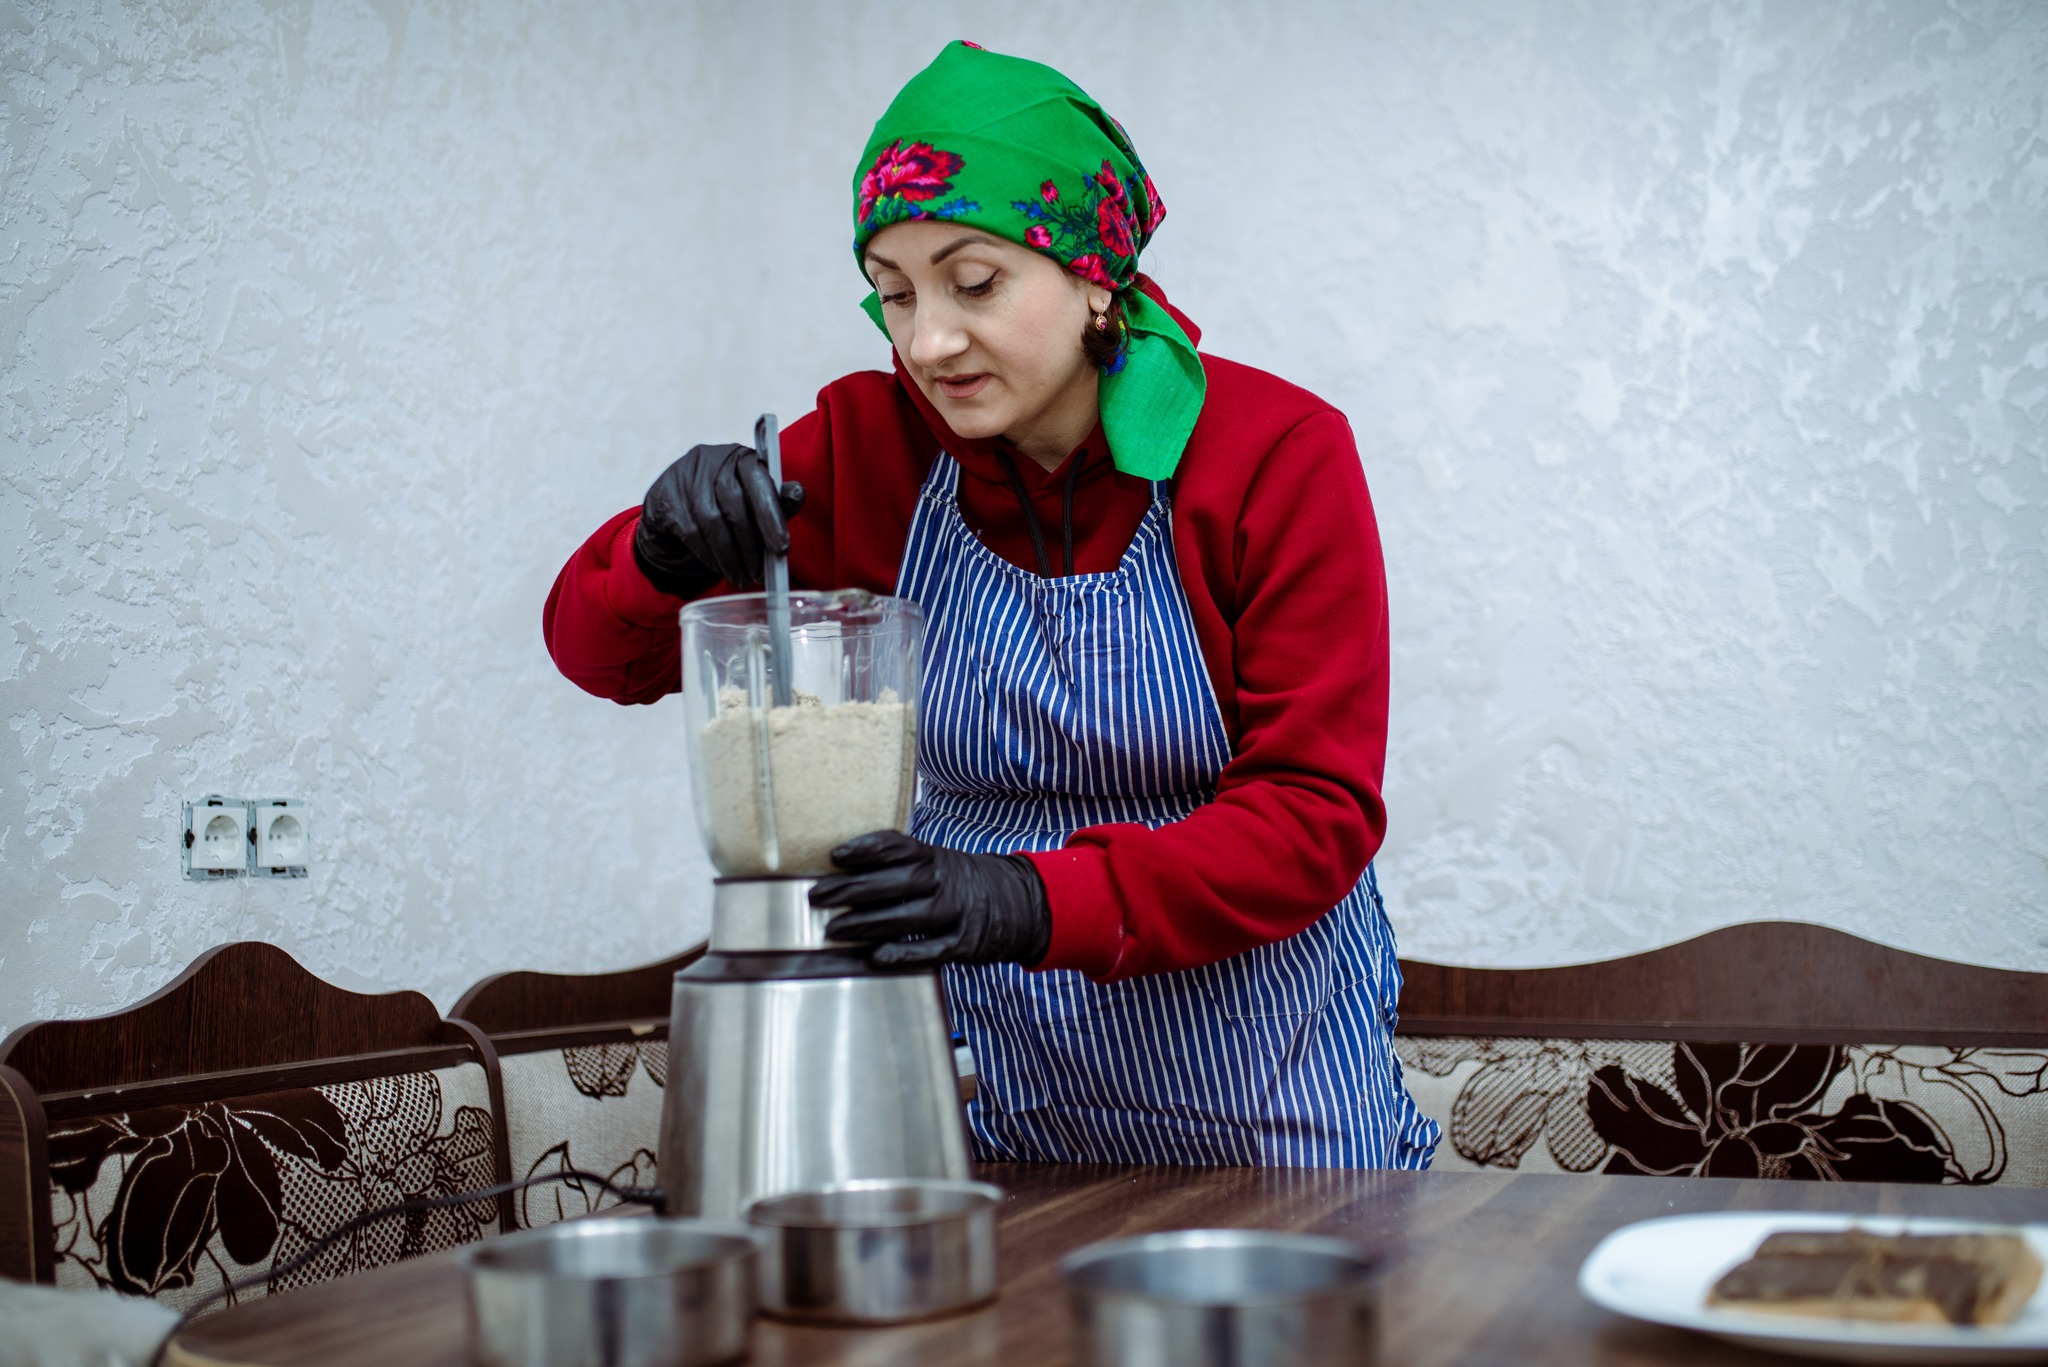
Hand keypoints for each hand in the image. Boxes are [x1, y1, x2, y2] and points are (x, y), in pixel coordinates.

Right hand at [631, 443, 805, 595]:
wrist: (671, 517)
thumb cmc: (721, 510)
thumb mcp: (752, 505)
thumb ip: (775, 501)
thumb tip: (798, 493)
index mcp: (739, 456)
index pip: (758, 479)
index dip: (771, 515)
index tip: (782, 548)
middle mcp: (711, 459)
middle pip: (734, 501)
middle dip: (750, 543)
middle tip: (759, 572)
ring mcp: (684, 476)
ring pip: (712, 519)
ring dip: (730, 555)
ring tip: (742, 577)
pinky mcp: (666, 498)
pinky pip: (691, 531)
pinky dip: (709, 555)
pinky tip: (720, 569)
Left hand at [811, 831, 1052, 967]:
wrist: (1017, 902)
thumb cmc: (957, 882)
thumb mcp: (935, 862)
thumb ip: (898, 865)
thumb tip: (841, 870)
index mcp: (934, 857)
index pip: (898, 846)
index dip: (865, 848)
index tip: (835, 856)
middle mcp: (945, 881)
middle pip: (896, 882)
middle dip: (852, 889)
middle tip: (817, 896)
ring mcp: (957, 912)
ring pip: (909, 917)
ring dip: (868, 923)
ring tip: (833, 930)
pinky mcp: (965, 943)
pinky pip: (932, 949)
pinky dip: (904, 953)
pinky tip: (876, 956)